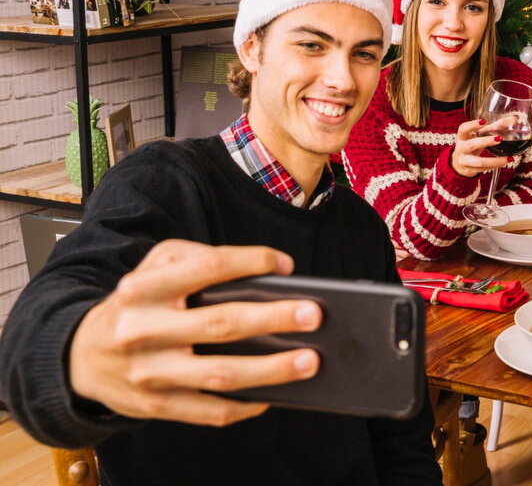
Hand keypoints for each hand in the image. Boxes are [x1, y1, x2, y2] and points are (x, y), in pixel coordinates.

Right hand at [69, 240, 320, 426]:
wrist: (80, 355)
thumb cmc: (137, 303)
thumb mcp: (155, 267)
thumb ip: (201, 258)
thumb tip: (270, 268)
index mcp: (144, 288)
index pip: (205, 268)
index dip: (249, 262)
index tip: (285, 263)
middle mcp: (142, 329)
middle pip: (219, 324)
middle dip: (272, 319)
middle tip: (313, 315)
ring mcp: (148, 372)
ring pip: (219, 374)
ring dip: (271, 370)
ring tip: (308, 361)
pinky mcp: (154, 406)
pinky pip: (208, 411)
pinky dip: (246, 406)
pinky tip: (274, 395)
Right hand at [450, 118, 513, 176]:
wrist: (459, 163)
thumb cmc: (472, 143)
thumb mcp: (479, 135)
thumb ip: (495, 126)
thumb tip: (514, 118)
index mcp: (462, 137)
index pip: (463, 129)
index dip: (472, 125)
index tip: (484, 121)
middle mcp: (461, 149)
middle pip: (472, 145)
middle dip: (485, 142)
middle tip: (499, 138)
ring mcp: (464, 161)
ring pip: (480, 162)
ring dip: (495, 161)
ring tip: (509, 158)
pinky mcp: (470, 170)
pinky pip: (484, 169)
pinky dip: (496, 166)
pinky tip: (505, 162)